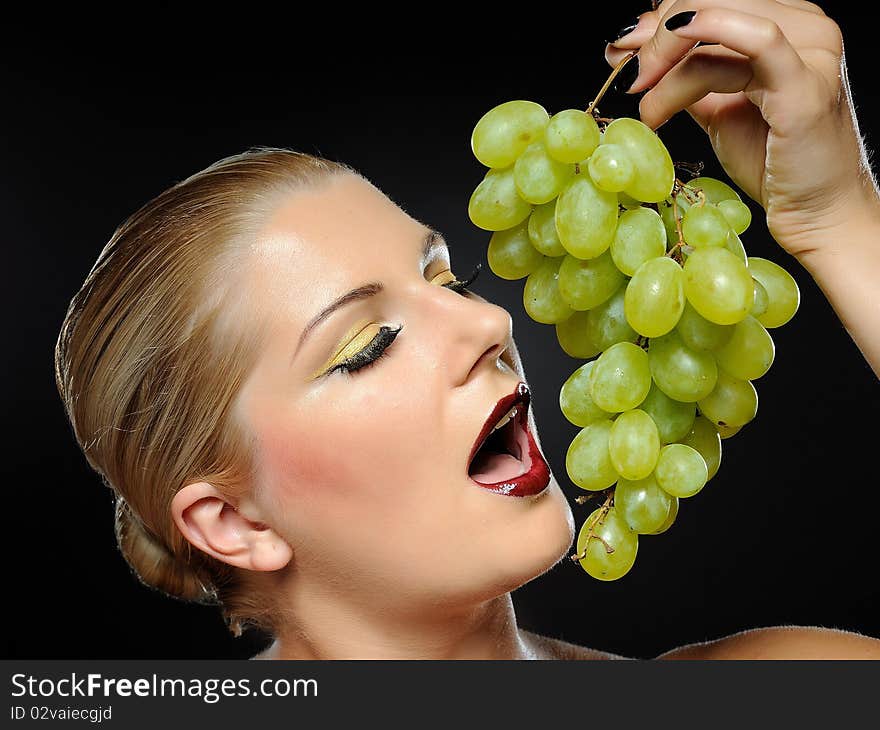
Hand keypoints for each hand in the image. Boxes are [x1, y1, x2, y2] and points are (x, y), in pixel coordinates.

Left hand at [605, 1, 879, 261]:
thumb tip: (631, 51)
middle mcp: (804, 24)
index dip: (658, 22)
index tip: (620, 52)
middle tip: (630, 78)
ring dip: (665, 62)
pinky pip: (757, 40)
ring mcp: (810, 50)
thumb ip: (684, 74)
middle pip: (709, 1)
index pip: (710, 0)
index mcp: (786, 21)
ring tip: (646, 105)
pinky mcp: (806, 83)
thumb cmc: (771, 159)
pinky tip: (664, 72)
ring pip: (716, 23)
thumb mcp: (717, 107)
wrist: (814, 210)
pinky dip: (706, 39)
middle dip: (656, 39)